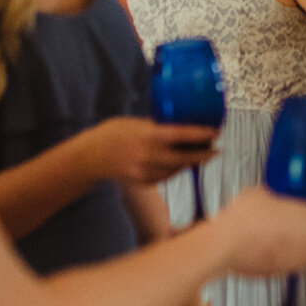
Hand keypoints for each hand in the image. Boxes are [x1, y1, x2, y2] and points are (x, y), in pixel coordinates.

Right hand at [85, 117, 218, 184]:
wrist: (90, 157)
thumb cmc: (112, 134)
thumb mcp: (136, 123)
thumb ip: (157, 126)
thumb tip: (180, 124)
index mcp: (147, 135)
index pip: (181, 135)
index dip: (201, 135)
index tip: (216, 133)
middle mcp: (148, 155)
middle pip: (184, 158)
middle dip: (203, 154)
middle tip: (215, 149)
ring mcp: (145, 171)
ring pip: (177, 169)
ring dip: (190, 162)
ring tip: (201, 154)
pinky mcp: (142, 182)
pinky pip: (166, 176)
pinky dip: (175, 169)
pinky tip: (179, 163)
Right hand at [213, 186, 305, 276]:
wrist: (224, 245)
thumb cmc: (246, 219)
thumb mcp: (264, 191)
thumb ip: (280, 194)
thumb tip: (276, 192)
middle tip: (304, 216)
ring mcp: (295, 262)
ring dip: (301, 241)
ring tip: (284, 229)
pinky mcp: (279, 272)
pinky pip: (290, 261)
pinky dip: (284, 252)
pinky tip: (269, 241)